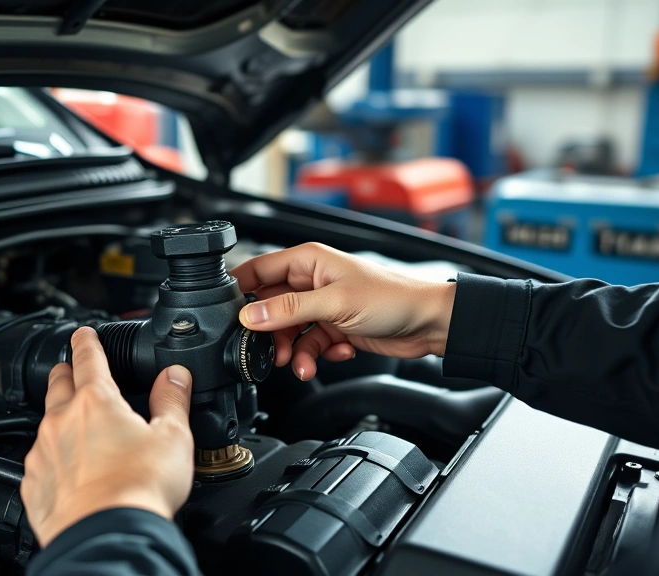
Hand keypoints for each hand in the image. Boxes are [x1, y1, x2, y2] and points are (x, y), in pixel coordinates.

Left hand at [20, 327, 194, 546]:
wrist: (106, 536)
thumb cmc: (138, 490)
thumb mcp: (172, 437)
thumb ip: (172, 400)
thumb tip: (175, 376)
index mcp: (96, 402)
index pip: (87, 358)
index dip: (86, 341)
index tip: (83, 334)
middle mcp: (61, 421)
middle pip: (58, 385)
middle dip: (66, 373)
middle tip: (72, 370)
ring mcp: (43, 453)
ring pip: (46, 424)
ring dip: (60, 420)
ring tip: (78, 429)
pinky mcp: (34, 483)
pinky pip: (39, 461)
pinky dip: (52, 459)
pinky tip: (70, 471)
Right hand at [230, 243, 455, 380]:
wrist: (429, 323)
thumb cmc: (392, 298)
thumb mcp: (334, 303)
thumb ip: (289, 310)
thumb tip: (251, 316)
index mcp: (308, 261)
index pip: (259, 270)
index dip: (241, 291)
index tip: (230, 315)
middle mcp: (311, 281)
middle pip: (270, 307)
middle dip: (271, 333)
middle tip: (272, 351)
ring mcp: (322, 306)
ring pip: (290, 332)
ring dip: (295, 351)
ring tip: (303, 364)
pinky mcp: (334, 327)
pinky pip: (310, 345)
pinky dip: (318, 355)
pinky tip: (337, 353)